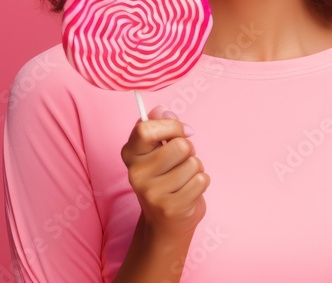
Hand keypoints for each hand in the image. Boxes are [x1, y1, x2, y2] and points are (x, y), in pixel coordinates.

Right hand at [120, 105, 210, 241]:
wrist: (165, 222)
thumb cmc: (165, 178)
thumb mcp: (157, 150)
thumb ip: (159, 126)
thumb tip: (161, 110)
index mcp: (130, 154)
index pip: (145, 128)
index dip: (172, 126)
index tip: (184, 131)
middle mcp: (136, 173)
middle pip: (180, 146)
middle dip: (189, 151)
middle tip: (182, 162)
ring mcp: (151, 192)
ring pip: (194, 163)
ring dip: (196, 169)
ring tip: (184, 179)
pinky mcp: (170, 208)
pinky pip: (201, 181)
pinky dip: (201, 183)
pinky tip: (189, 191)